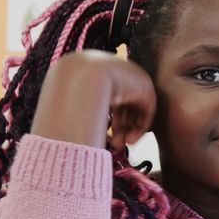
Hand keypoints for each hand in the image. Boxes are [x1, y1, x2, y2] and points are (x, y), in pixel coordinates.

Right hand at [32, 51, 155, 149]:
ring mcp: (133, 77)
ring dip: (130, 129)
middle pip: (125, 104)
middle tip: (116, 145)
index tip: (108, 137)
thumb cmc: (71, 91)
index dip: (112, 121)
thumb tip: (75, 126)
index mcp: (104, 73)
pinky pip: (147, 109)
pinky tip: (131, 140)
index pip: (113, 99)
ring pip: (136, 108)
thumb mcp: (74, 101)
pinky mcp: (144, 85)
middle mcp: (120, 73)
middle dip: (121, 127)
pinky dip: (140, 126)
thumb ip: (80, 111)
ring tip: (122, 145)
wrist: (82, 77)